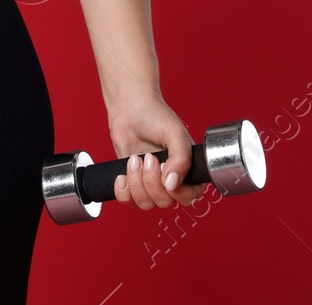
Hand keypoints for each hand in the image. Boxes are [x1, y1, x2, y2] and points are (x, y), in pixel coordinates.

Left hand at [107, 92, 207, 208]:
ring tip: (135, 159)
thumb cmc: (156, 116)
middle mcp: (171, 181)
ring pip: (146, 203)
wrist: (130, 108)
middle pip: (164, 202)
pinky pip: (128, 201)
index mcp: (188, 171)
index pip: (189, 197)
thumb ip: (181, 159)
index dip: (176, 190)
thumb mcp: (175, 134)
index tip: (165, 170)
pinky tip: (122, 174)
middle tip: (148, 157)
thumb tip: (172, 184)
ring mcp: (150, 183)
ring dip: (137, 182)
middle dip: (152, 181)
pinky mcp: (132, 182)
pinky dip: (123, 191)